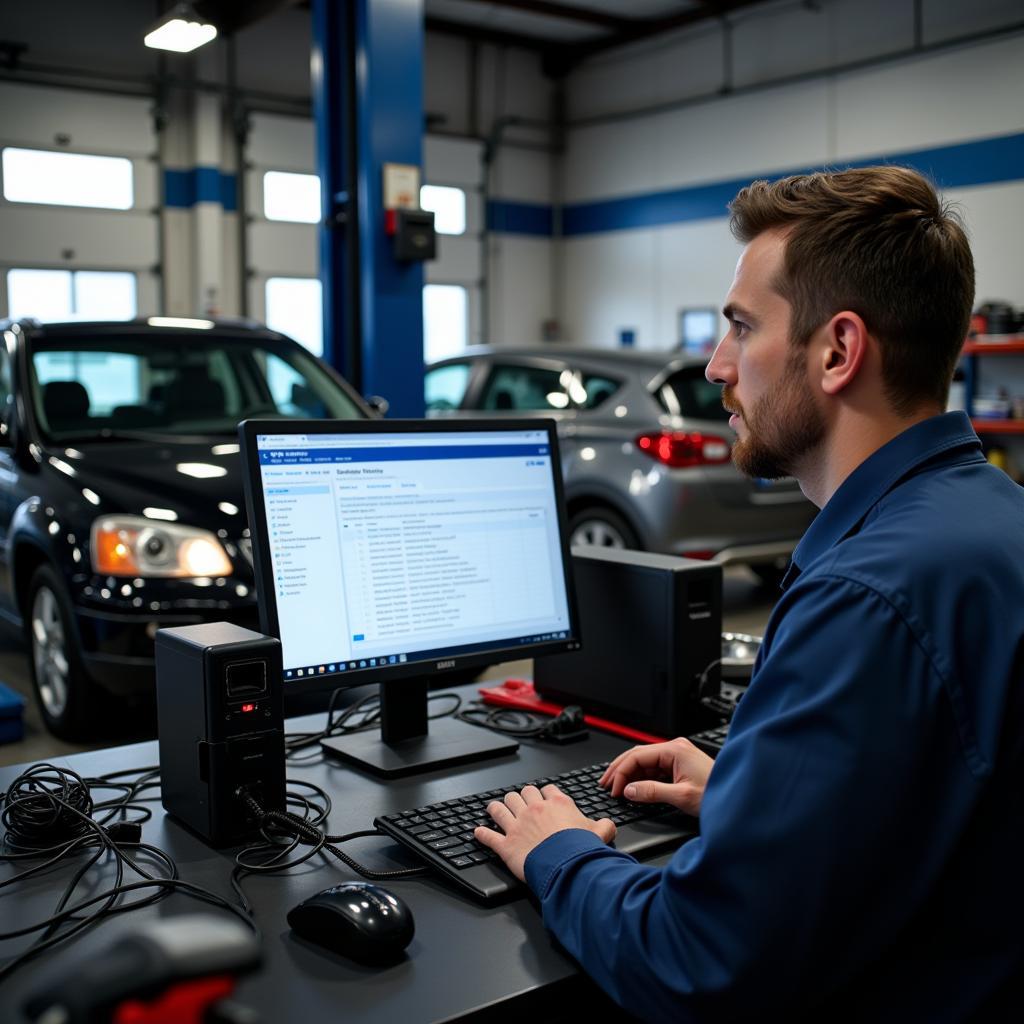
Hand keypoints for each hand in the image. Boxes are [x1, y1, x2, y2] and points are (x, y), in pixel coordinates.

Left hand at [474, 785, 615, 881]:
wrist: (567, 867)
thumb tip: (608, 825)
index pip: (547, 790)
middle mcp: (534, 810)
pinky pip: (489, 836)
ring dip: (497, 808)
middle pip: (521, 794)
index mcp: (556, 804)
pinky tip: (478, 832)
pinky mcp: (506, 844)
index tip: (544, 798)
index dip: (544, 794)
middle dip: (519, 797)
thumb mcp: (600, 834)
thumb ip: (604, 826)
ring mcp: (518, 825)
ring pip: (500, 808)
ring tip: (494, 808)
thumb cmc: (581, 850)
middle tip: (519, 802)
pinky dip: (482, 834)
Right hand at [599, 738, 713, 816]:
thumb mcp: (681, 796)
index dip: (621, 773)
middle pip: (638, 755)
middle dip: (620, 770)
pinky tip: (633, 787)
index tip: (613, 788)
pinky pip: (654, 769)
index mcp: (675, 750)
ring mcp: (678, 756)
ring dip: (629, 774)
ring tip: (615, 786)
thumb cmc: (718, 795)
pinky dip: (641, 778)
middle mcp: (675, 749)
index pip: (637, 756)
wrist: (738, 800)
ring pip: (645, 762)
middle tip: (604, 784)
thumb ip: (652, 792)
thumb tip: (629, 790)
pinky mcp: (680, 766)